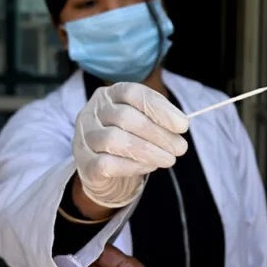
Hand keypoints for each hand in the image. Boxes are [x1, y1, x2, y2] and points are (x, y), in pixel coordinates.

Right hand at [73, 82, 188, 208]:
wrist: (103, 172)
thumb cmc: (129, 139)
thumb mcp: (143, 122)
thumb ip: (159, 120)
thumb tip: (180, 125)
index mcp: (110, 95)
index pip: (133, 94)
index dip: (160, 109)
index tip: (183, 125)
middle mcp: (92, 112)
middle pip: (126, 117)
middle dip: (159, 134)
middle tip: (180, 148)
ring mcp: (84, 137)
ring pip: (115, 140)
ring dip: (148, 151)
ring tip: (169, 159)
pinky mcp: (84, 164)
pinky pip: (106, 163)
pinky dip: (132, 166)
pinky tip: (149, 167)